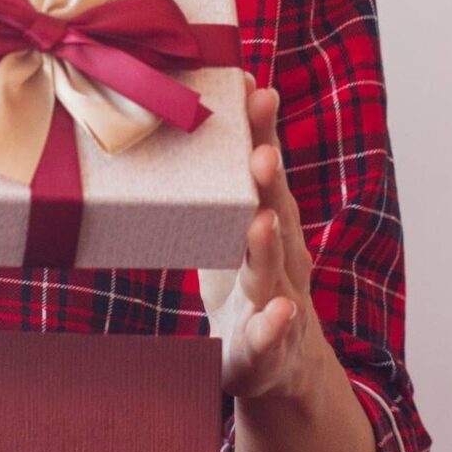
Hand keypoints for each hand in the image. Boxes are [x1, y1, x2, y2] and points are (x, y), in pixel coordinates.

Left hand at [201, 74, 334, 401]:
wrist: (276, 366)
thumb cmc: (243, 287)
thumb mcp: (224, 234)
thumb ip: (209, 189)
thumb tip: (169, 127)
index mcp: (268, 225)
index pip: (264, 171)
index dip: (260, 131)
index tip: (251, 85)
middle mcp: (281, 258)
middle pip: (277, 212)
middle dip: (270, 182)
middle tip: (261, 150)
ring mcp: (279, 302)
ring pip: (275, 271)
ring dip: (269, 246)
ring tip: (262, 220)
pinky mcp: (266, 347)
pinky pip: (271, 336)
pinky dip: (274, 324)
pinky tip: (276, 312)